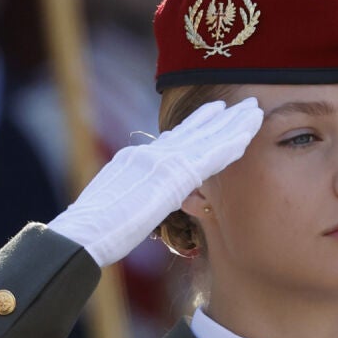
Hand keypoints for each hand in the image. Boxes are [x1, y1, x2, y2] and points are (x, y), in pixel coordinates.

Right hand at [48, 98, 262, 266]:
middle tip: (243, 104)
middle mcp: (150, 154)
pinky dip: (231, 142)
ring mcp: (160, 161)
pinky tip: (249, 133)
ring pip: (207, 137)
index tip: (214, 112)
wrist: (83, 233)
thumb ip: (135, 196)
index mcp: (135, 160)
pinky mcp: (172, 175)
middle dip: (220, 117)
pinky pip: (211, 155)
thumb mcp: (114, 205)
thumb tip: (145, 201)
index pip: (173, 139)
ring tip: (254, 108)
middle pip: (192, 130)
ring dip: (234, 123)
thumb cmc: (92, 232)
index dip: (197, 124)